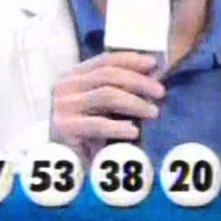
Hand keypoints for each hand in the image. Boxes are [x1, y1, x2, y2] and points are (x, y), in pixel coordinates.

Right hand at [50, 52, 165, 158]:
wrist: (60, 160)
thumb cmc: (85, 131)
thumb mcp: (99, 105)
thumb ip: (117, 90)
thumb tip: (152, 78)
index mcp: (73, 76)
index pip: (105, 60)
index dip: (131, 59)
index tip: (153, 64)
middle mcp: (65, 86)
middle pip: (108, 75)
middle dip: (138, 81)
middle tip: (160, 92)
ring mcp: (63, 106)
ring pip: (106, 95)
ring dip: (135, 103)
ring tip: (153, 112)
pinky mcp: (64, 128)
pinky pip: (98, 125)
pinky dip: (119, 127)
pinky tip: (134, 131)